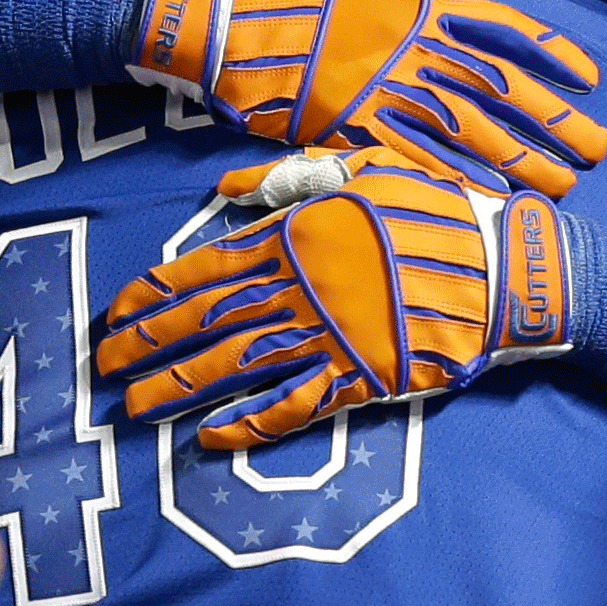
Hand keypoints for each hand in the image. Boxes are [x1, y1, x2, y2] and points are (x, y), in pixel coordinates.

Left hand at [98, 150, 568, 447]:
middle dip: (148, 343)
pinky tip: (209, 438)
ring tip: (135, 405)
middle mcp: (299, 291)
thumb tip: (228, 186)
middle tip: (101, 366)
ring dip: (180, 387)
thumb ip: (292, 177)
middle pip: (206, 321)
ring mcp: (327, 340)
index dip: (156, 292)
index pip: (206, 268)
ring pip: (235, 368)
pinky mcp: (358, 382)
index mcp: (295, 238)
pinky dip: (249, 425)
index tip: (117, 310)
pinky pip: (292, 408)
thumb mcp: (365, 168)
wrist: (505, 269)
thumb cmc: (437, 211)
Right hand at [132, 0, 606, 194]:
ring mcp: (383, 89)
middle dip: (555, 118)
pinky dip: (456, 181)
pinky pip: (414, 158)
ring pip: (470, 131)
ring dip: (522, 159)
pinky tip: (491, 201)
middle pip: (501, 88)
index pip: (502, 28)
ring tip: (564, 184)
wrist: (217, 11)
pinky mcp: (350, 126)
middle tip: (599, 146)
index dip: (549, 54)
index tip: (588, 77)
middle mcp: (412, 46)